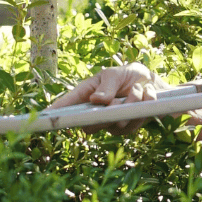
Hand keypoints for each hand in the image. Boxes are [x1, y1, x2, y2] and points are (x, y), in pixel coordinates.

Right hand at [47, 64, 168, 134]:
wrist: (155, 84)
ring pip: (117, 123)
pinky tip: (147, 94)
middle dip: (110, 109)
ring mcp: (111, 123)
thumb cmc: (129, 75)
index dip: (56, 112)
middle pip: (91, 124)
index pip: (68, 105)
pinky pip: (134, 124)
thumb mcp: (117, 73)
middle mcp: (96, 112)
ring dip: (132, 102)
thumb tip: (97, 100)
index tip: (46, 116)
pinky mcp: (128, 128)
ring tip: (138, 89)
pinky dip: (144, 105)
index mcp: (87, 94)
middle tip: (120, 98)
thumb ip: (108, 85)